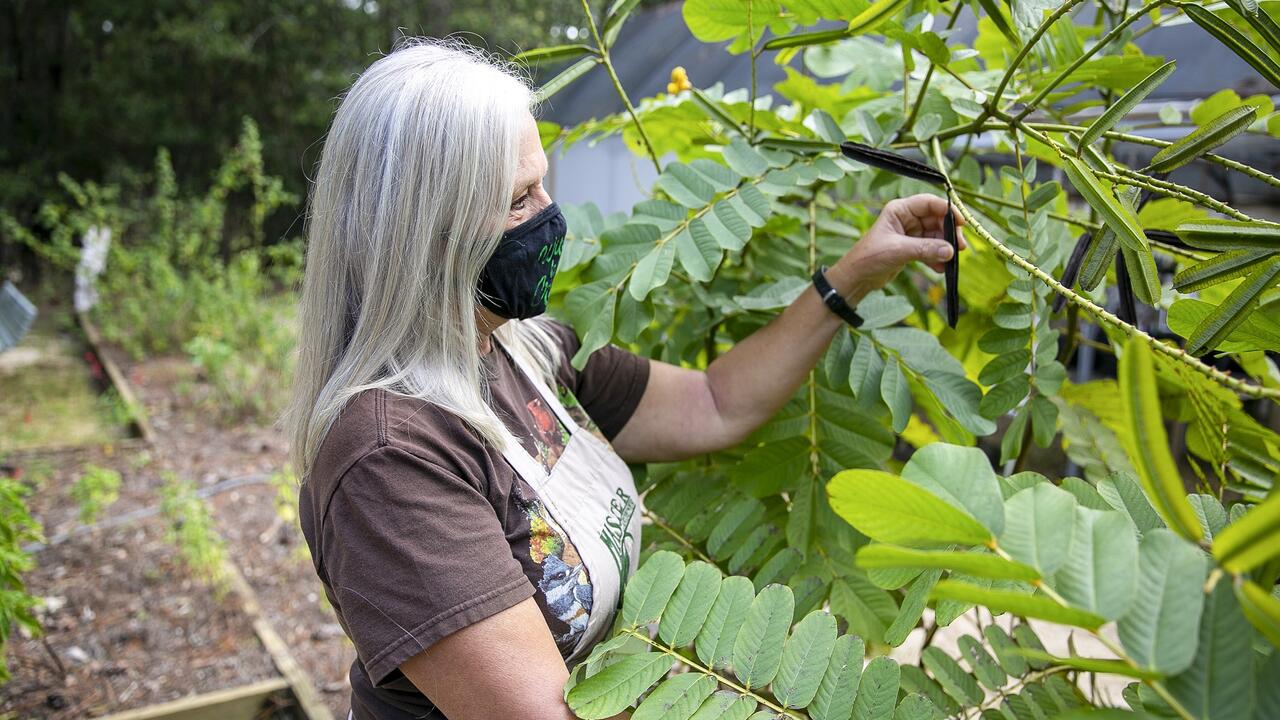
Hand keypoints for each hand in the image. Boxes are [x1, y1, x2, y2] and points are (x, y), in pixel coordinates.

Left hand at [826, 193, 966, 303]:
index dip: (947, 210)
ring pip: (936, 235)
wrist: (857, 278)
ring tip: (951, 260)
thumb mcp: (898, 251)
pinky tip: (941, 269)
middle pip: (936, 219)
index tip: (961, 223)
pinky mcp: (911, 248)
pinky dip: (937, 258)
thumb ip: (925, 249)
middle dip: (949, 232)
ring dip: (945, 247)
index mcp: (899, 210)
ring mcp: (910, 234)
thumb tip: (950, 251)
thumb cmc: (869, 258)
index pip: (929, 203)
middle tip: (960, 247)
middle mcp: (906, 219)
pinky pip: (931, 249)